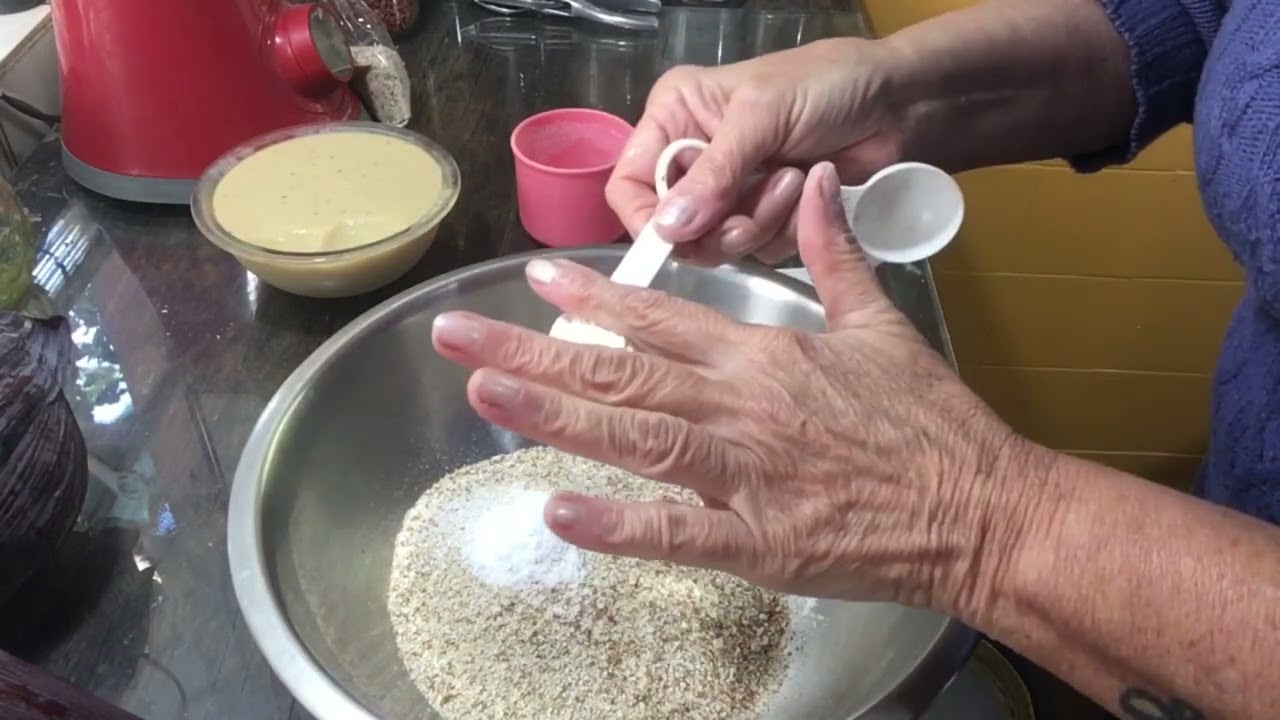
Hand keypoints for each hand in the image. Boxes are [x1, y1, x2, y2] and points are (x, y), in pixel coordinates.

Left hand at [433, 163, 1035, 612]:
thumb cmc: (929, 421)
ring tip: (485, 391)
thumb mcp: (879, 325)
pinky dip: (617, 525)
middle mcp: (740, 405)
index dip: (593, 295)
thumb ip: (836, 254)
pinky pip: (677, 532)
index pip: (660, 315)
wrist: (981, 505)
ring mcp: (744, 473)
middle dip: (532, 349)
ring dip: (553, 412)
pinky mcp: (759, 540)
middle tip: (455, 334)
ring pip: (633, 435)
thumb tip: (820, 183)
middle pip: (621, 372)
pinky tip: (557, 510)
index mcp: (763, 354)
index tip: (535, 277)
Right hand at [606, 38, 905, 265]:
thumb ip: (714, 173)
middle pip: (672, 226)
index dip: (646, 216)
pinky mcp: (766, 216)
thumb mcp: (762, 116)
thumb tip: (668, 227)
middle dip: (716, 225)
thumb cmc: (825, 85)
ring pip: (715, 243)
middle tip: (751, 209)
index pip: (629, 182)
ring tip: (792, 180)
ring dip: (758, 222)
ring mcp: (731, 190)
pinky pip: (756, 249)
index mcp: (675, 117)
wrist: (896, 102)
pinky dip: (783, 229)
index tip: (677, 236)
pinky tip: (805, 191)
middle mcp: (694, 156)